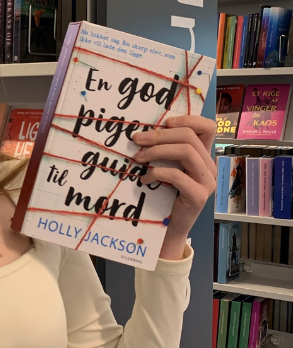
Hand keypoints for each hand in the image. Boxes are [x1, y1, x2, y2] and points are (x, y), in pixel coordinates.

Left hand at [132, 115, 216, 260]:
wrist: (170, 228)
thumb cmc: (165, 195)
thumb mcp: (166, 169)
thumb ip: (164, 152)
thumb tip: (143, 133)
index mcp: (203, 156)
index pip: (207, 127)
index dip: (188, 119)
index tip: (164, 123)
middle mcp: (210, 166)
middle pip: (189, 137)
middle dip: (159, 135)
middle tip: (136, 140)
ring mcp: (207, 181)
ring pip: (186, 152)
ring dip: (157, 151)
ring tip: (138, 158)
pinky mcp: (198, 195)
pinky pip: (177, 175)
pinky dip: (157, 173)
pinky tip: (145, 179)